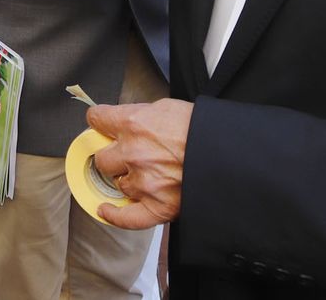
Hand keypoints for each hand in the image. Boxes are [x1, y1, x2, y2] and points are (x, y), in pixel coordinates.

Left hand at [87, 98, 193, 228]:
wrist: (227, 151)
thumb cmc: (200, 128)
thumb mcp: (165, 107)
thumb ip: (138, 115)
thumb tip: (122, 121)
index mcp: (134, 124)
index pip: (97, 120)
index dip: (99, 122)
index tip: (100, 126)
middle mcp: (134, 153)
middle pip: (102, 157)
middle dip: (113, 155)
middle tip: (128, 154)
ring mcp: (144, 182)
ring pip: (117, 183)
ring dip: (126, 179)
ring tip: (145, 174)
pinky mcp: (158, 206)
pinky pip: (126, 217)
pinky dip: (114, 216)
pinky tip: (106, 210)